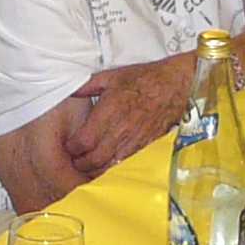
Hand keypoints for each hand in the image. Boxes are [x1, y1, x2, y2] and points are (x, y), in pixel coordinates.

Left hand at [63, 59, 193, 177]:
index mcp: (109, 111)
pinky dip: (115, 167)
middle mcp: (121, 129)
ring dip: (97, 168)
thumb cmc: (144, 79)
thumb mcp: (111, 76)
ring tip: (90, 165)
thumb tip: (71, 92)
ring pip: (110, 165)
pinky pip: (127, 163)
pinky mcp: (146, 146)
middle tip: (76, 160)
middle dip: (81, 163)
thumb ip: (87, 86)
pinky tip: (110, 164)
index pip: (84, 140)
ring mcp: (135, 140)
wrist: (175, 85)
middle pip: (94, 158)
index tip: (70, 147)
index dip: (73, 148)